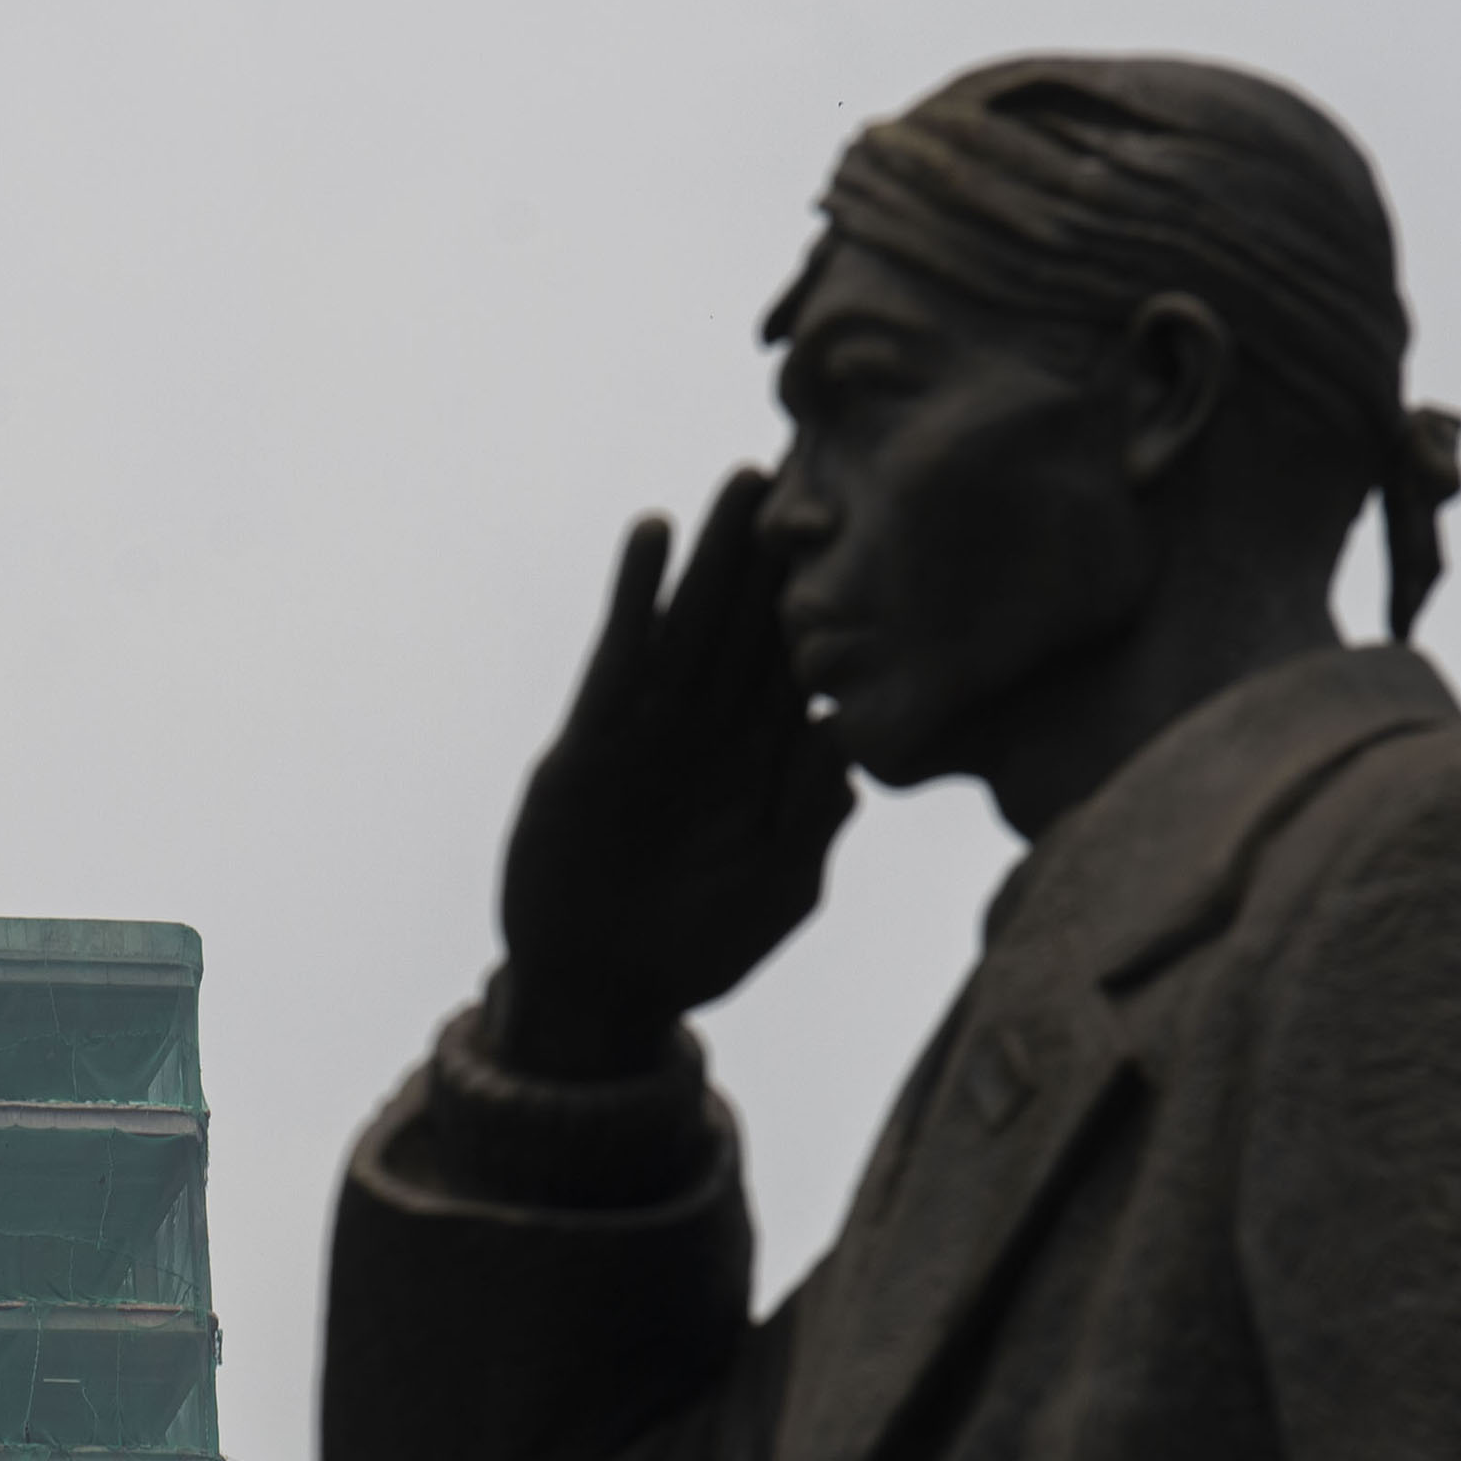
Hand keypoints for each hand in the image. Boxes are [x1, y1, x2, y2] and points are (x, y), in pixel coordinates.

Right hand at [490, 467, 856, 1077]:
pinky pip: (618, 657)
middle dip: (776, 554)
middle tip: (812, 468)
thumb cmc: (697, 950)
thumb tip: (849, 739)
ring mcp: (649, 730)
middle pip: (751, 625)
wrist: (600, 992)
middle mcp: (710, 730)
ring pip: (692, 623)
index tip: (870, 527)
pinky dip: (634, 597)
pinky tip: (652, 534)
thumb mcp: (777, 889)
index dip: (830, 599)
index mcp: (763, 760)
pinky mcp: (590, 741)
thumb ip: (813, 820)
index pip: (803, 662)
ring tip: (741, 482)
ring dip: (715, 553)